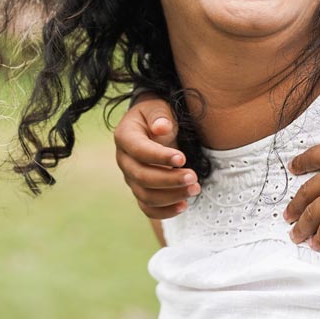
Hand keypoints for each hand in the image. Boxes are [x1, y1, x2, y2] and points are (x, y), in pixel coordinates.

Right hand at [114, 93, 199, 218]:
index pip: (139, 151)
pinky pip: (148, 207)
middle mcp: (124, 160)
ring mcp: (131, 177)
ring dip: (171, 196)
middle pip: (142, 177)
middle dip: (169, 180)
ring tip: (195, 189)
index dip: (159, 157)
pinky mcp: (140, 189)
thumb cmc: (157, 114)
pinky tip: (184, 206)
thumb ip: (159, 116)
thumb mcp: (157, 107)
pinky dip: (165, 211)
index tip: (182, 159)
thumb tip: (161, 128)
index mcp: (125, 136)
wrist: (153, 124)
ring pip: (145, 195)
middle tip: (193, 177)